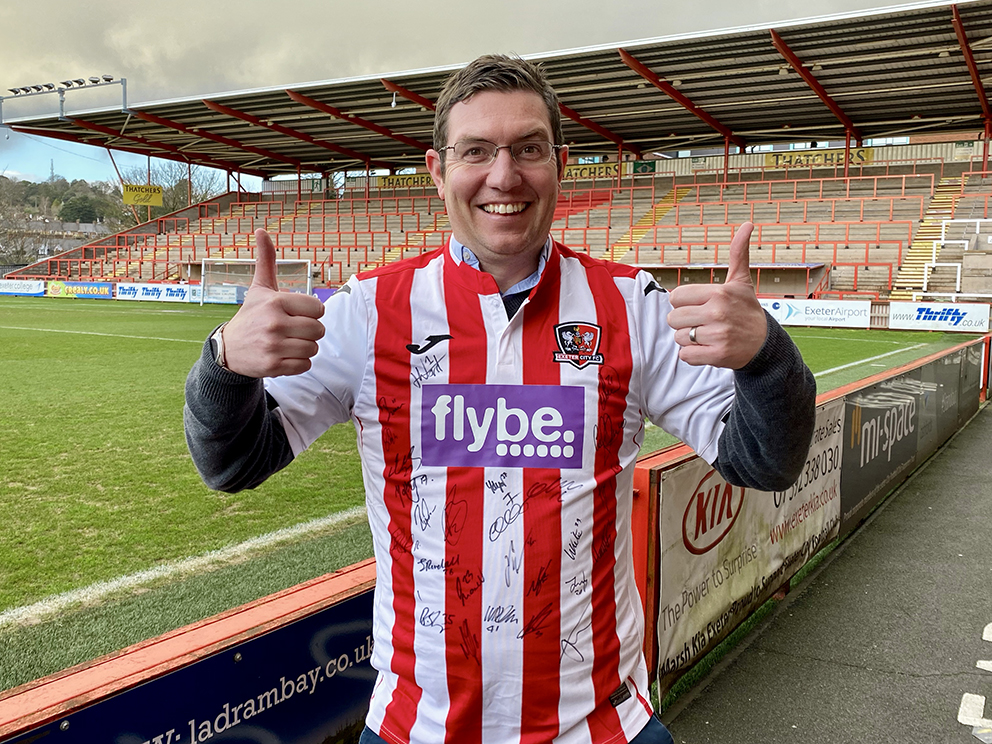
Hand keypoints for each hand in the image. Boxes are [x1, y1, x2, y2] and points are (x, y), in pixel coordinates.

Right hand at [220, 229, 325, 376]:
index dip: (311, 313)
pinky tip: (283, 355)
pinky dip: (298, 363)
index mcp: (276, 302)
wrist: (229, 350)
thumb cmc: (251, 315)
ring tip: (287, 343)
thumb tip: (262, 230)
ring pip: (313, 348)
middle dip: (309, 331)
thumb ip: (267, 261)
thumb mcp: (260, 288)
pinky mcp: (273, 366)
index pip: (318, 308)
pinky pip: (305, 365)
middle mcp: (274, 323)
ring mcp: (273, 346)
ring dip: (305, 348)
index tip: (296, 314)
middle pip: (319, 330)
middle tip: (292, 330)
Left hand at [667, 222, 766, 368]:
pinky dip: (693, 355)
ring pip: (679, 337)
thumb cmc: (747, 311)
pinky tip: (708, 348)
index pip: (676, 297)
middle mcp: (718, 313)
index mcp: (719, 293)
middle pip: (673, 318)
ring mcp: (717, 335)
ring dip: (689, 339)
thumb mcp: (741, 282)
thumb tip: (747, 225)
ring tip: (708, 335)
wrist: (764, 344)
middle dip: (684, 322)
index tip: (699, 306)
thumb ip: (738, 253)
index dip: (683, 303)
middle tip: (703, 322)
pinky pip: (685, 355)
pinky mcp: (717, 355)